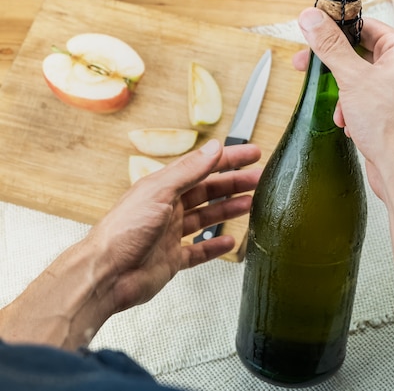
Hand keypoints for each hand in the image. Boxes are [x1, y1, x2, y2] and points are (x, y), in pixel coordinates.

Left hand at [0, 139, 261, 348]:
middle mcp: (168, 209)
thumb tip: (214, 147)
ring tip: (251, 203)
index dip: (229, 160)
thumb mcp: (159, 192)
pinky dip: (215, 246)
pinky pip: (199, 250)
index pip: (203, 167)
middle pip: (208, 192)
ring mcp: (171, 234)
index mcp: (163, 188)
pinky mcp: (172, 259)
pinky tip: (230, 242)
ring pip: (207, 218)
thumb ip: (189, 170)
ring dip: (228, 210)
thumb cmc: (124, 232)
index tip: (252, 154)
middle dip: (234, 184)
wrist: (106, 275)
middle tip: (259, 179)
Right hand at [293, 8, 393, 201]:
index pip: (366, 27)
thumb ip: (330, 46)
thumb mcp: (352, 78)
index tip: (315, 34)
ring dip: (344, 95)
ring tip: (341, 109)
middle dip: (337, 70)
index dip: (336, 31)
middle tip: (310, 66)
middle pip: (361, 55)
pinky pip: (368, 102)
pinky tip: (349, 123)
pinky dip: (354, 110)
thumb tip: (313, 20)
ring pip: (362, 81)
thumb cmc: (390, 126)